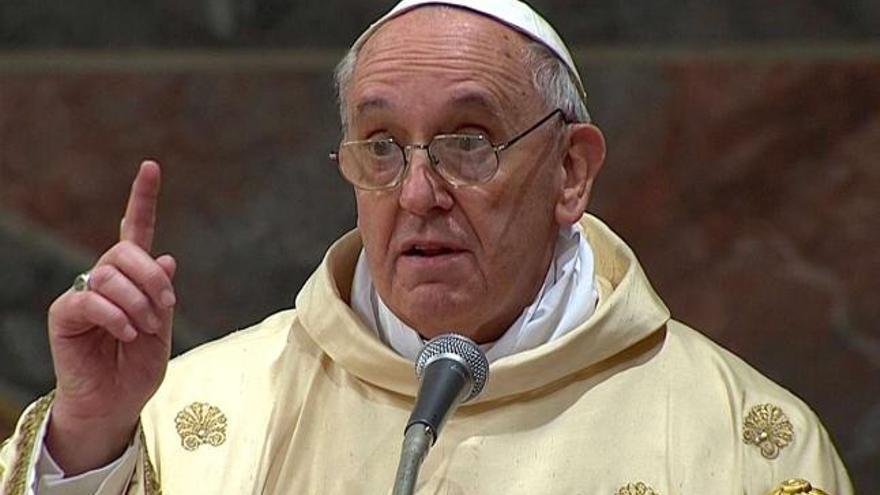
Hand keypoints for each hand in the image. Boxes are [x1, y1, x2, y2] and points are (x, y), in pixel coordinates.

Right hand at [45, 161, 176, 474]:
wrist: (115, 405)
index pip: (137, 231)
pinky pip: (90, 299)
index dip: (143, 199)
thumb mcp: (164, 331)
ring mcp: (84, 294)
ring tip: (145, 330)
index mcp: (135, 279)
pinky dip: (116, 315)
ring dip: (138, 302)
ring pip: (110, 274)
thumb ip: (163, 296)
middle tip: (165, 306)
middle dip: (152, 276)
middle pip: (126, 251)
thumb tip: (168, 259)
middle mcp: (107, 279)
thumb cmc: (139, 369)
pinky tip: (127, 334)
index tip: (151, 166)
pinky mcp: (66, 314)